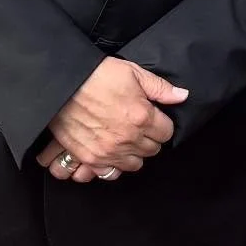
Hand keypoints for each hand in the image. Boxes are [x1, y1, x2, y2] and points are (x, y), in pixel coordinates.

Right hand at [36, 58, 187, 181]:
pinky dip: (111, 165)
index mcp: (142, 117)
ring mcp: (108, 151)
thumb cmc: (97, 75)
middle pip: (152, 150)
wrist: (63, 84)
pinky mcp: (90, 158)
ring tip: (125, 139)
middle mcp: (128, 139)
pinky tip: (110, 152)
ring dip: (133, 153)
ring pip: (134, 165)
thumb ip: (160, 88)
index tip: (153, 117)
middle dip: (149, 138)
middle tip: (139, 126)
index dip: (161, 123)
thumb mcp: (133, 72)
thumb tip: (182, 96)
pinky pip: (109, 173)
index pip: (167, 133)